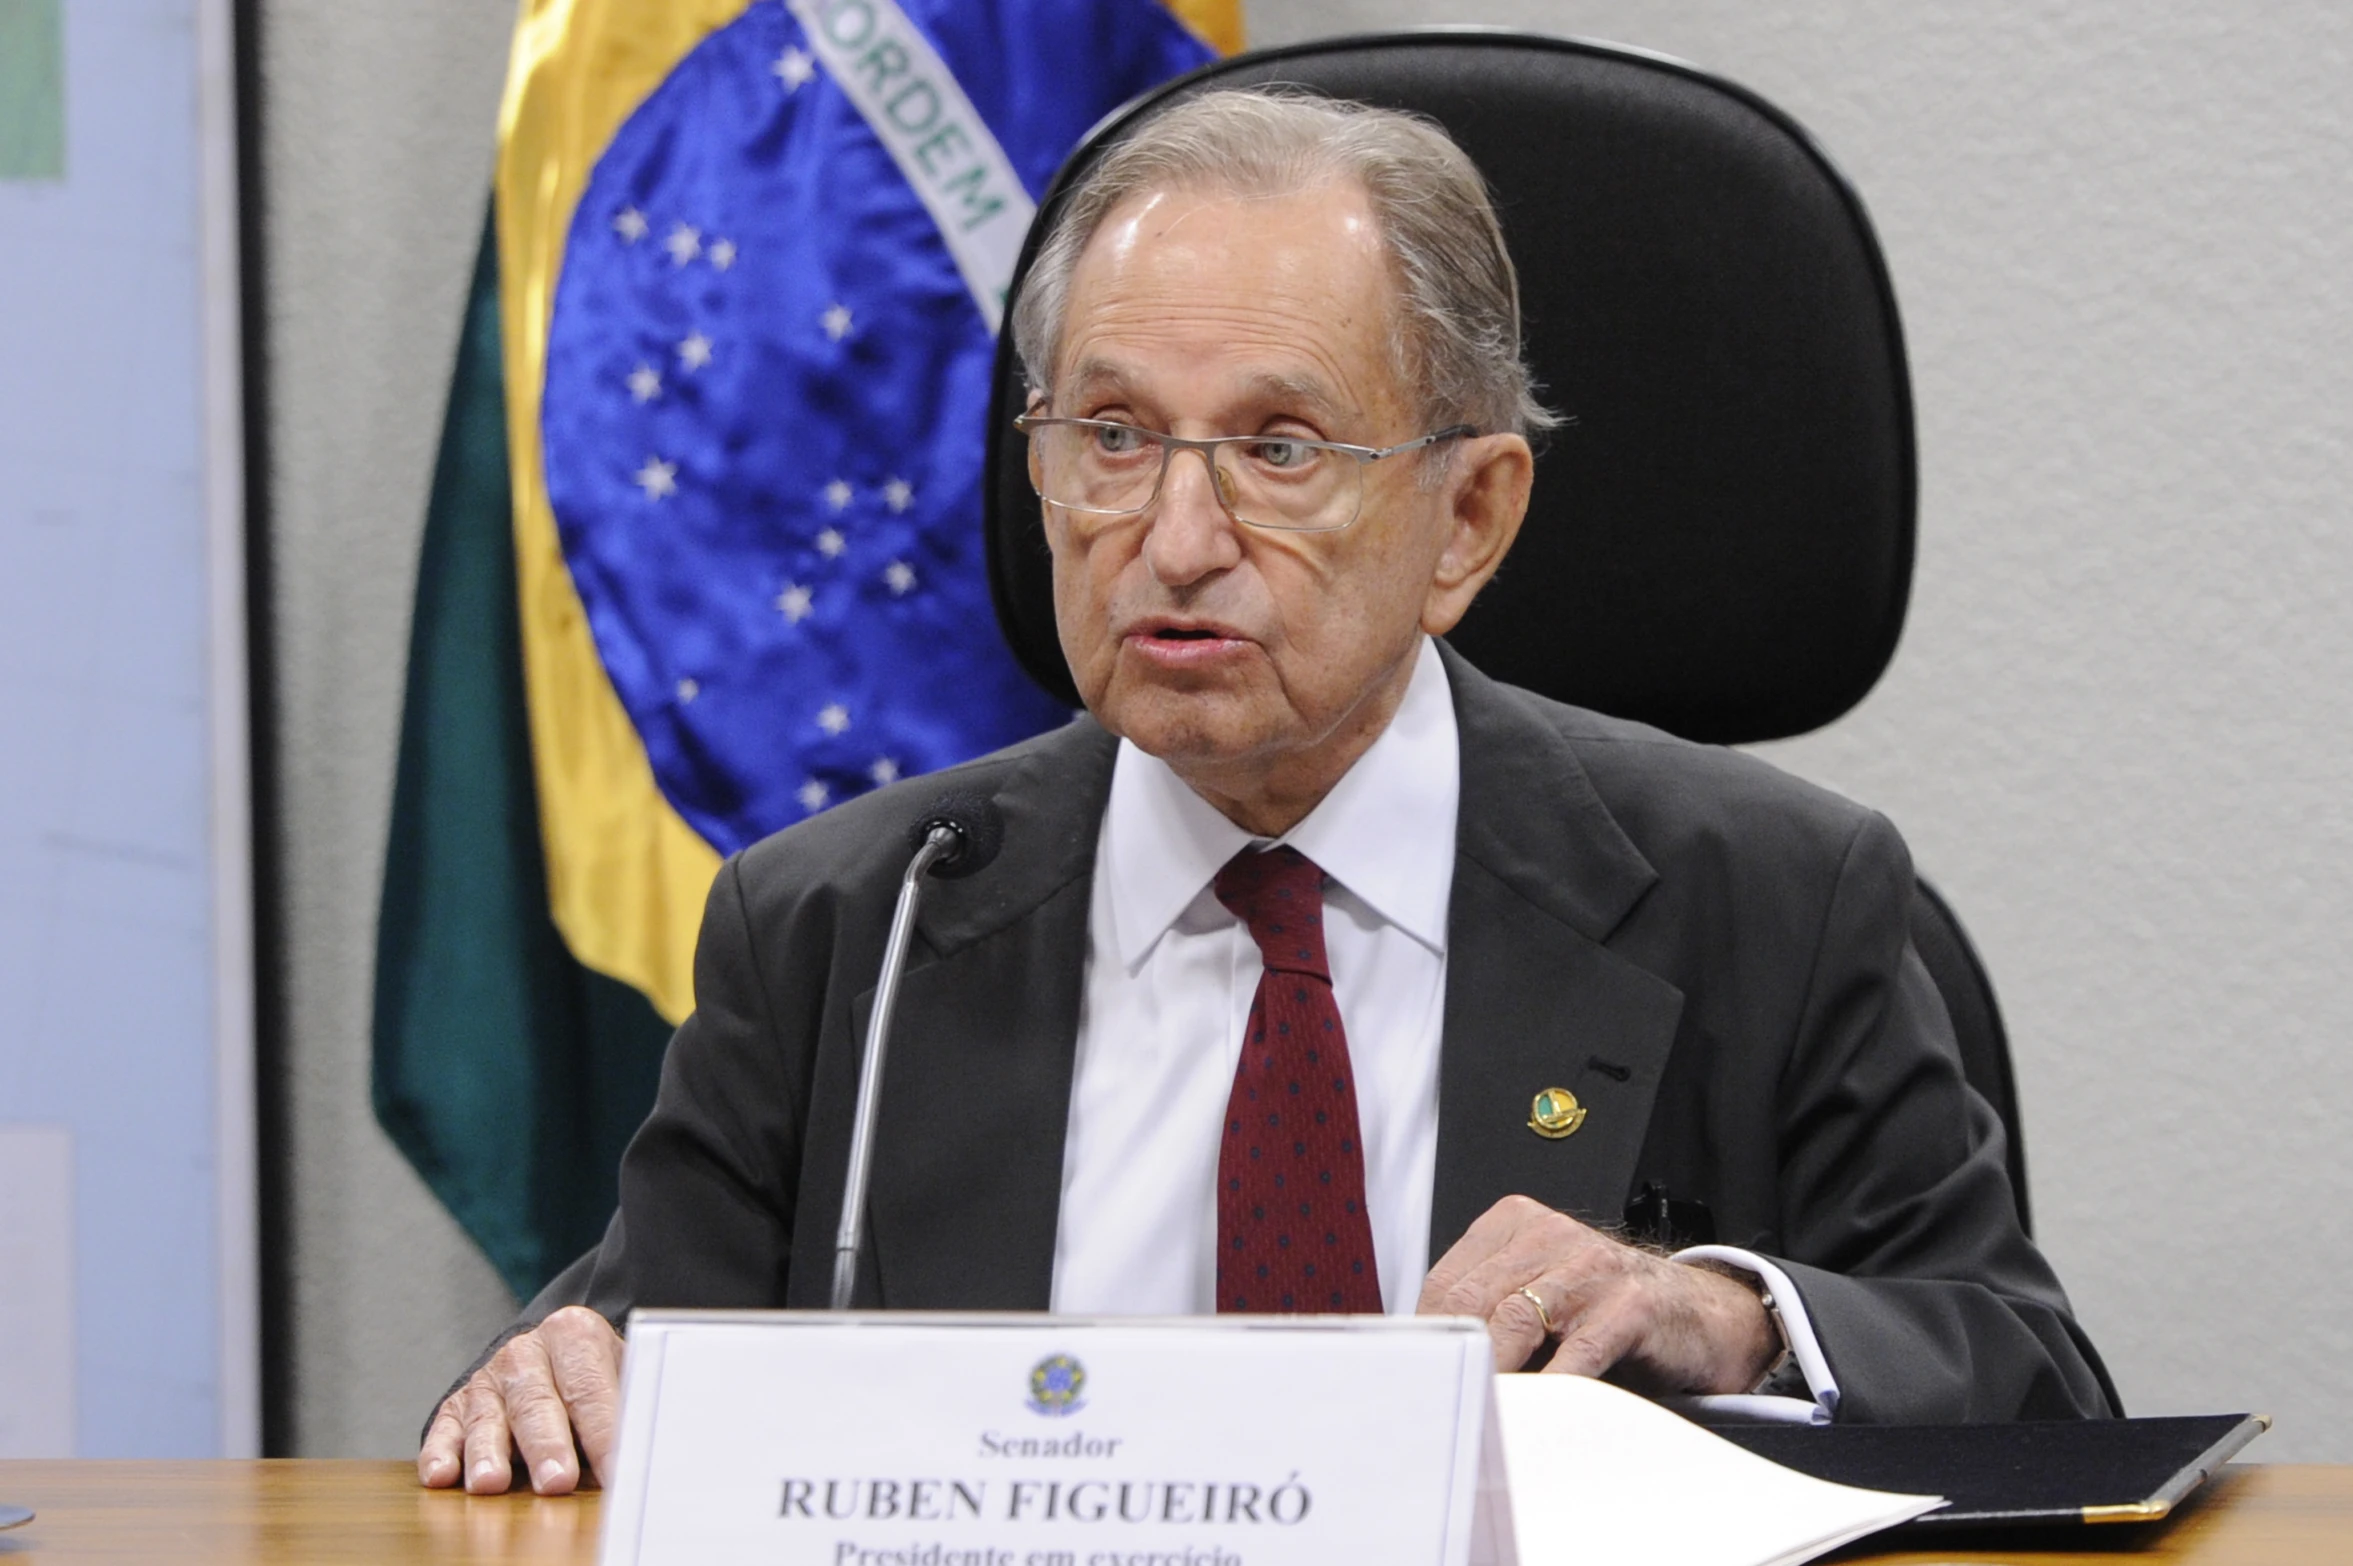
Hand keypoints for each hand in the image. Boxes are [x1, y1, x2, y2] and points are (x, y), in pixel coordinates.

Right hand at [417, 1306, 624, 1493]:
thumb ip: (630, 1404)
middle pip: (538, 1403)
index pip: (591, 1389)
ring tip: (492, 1484)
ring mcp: (489, 1379)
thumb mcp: (621, 1375)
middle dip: (548, 1446)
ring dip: (490, 1454)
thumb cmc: (594, 1377)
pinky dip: (441, 1453)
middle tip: (557, 1481)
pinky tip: (441, 1476)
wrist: (552, 1355)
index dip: (605, 1433)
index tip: (616, 1470)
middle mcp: (526, 1352)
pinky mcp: (457, 1406)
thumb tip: (652, 1446)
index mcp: (574, 1334)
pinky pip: (445, 1429)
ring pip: (488, 1418)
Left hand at [1418, 1195, 1777, 1393]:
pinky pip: (1577, 1352)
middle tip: (1432, 1401)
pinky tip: (1535, 1411)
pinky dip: (1550, 1386)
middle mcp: (1550, 1234)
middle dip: (1451, 1357)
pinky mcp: (1630, 1305)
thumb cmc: (1604, 1308)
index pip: (1446, 1281)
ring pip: (1515, 1321)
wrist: (1699, 1313)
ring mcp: (1591, 1266)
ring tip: (1472, 1410)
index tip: (1414, 1379)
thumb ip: (1488, 1310)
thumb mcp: (1540, 1293)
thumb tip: (1425, 1358)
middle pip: (1474, 1300)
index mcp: (1516, 1224)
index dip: (1426, 1337)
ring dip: (1491, 1372)